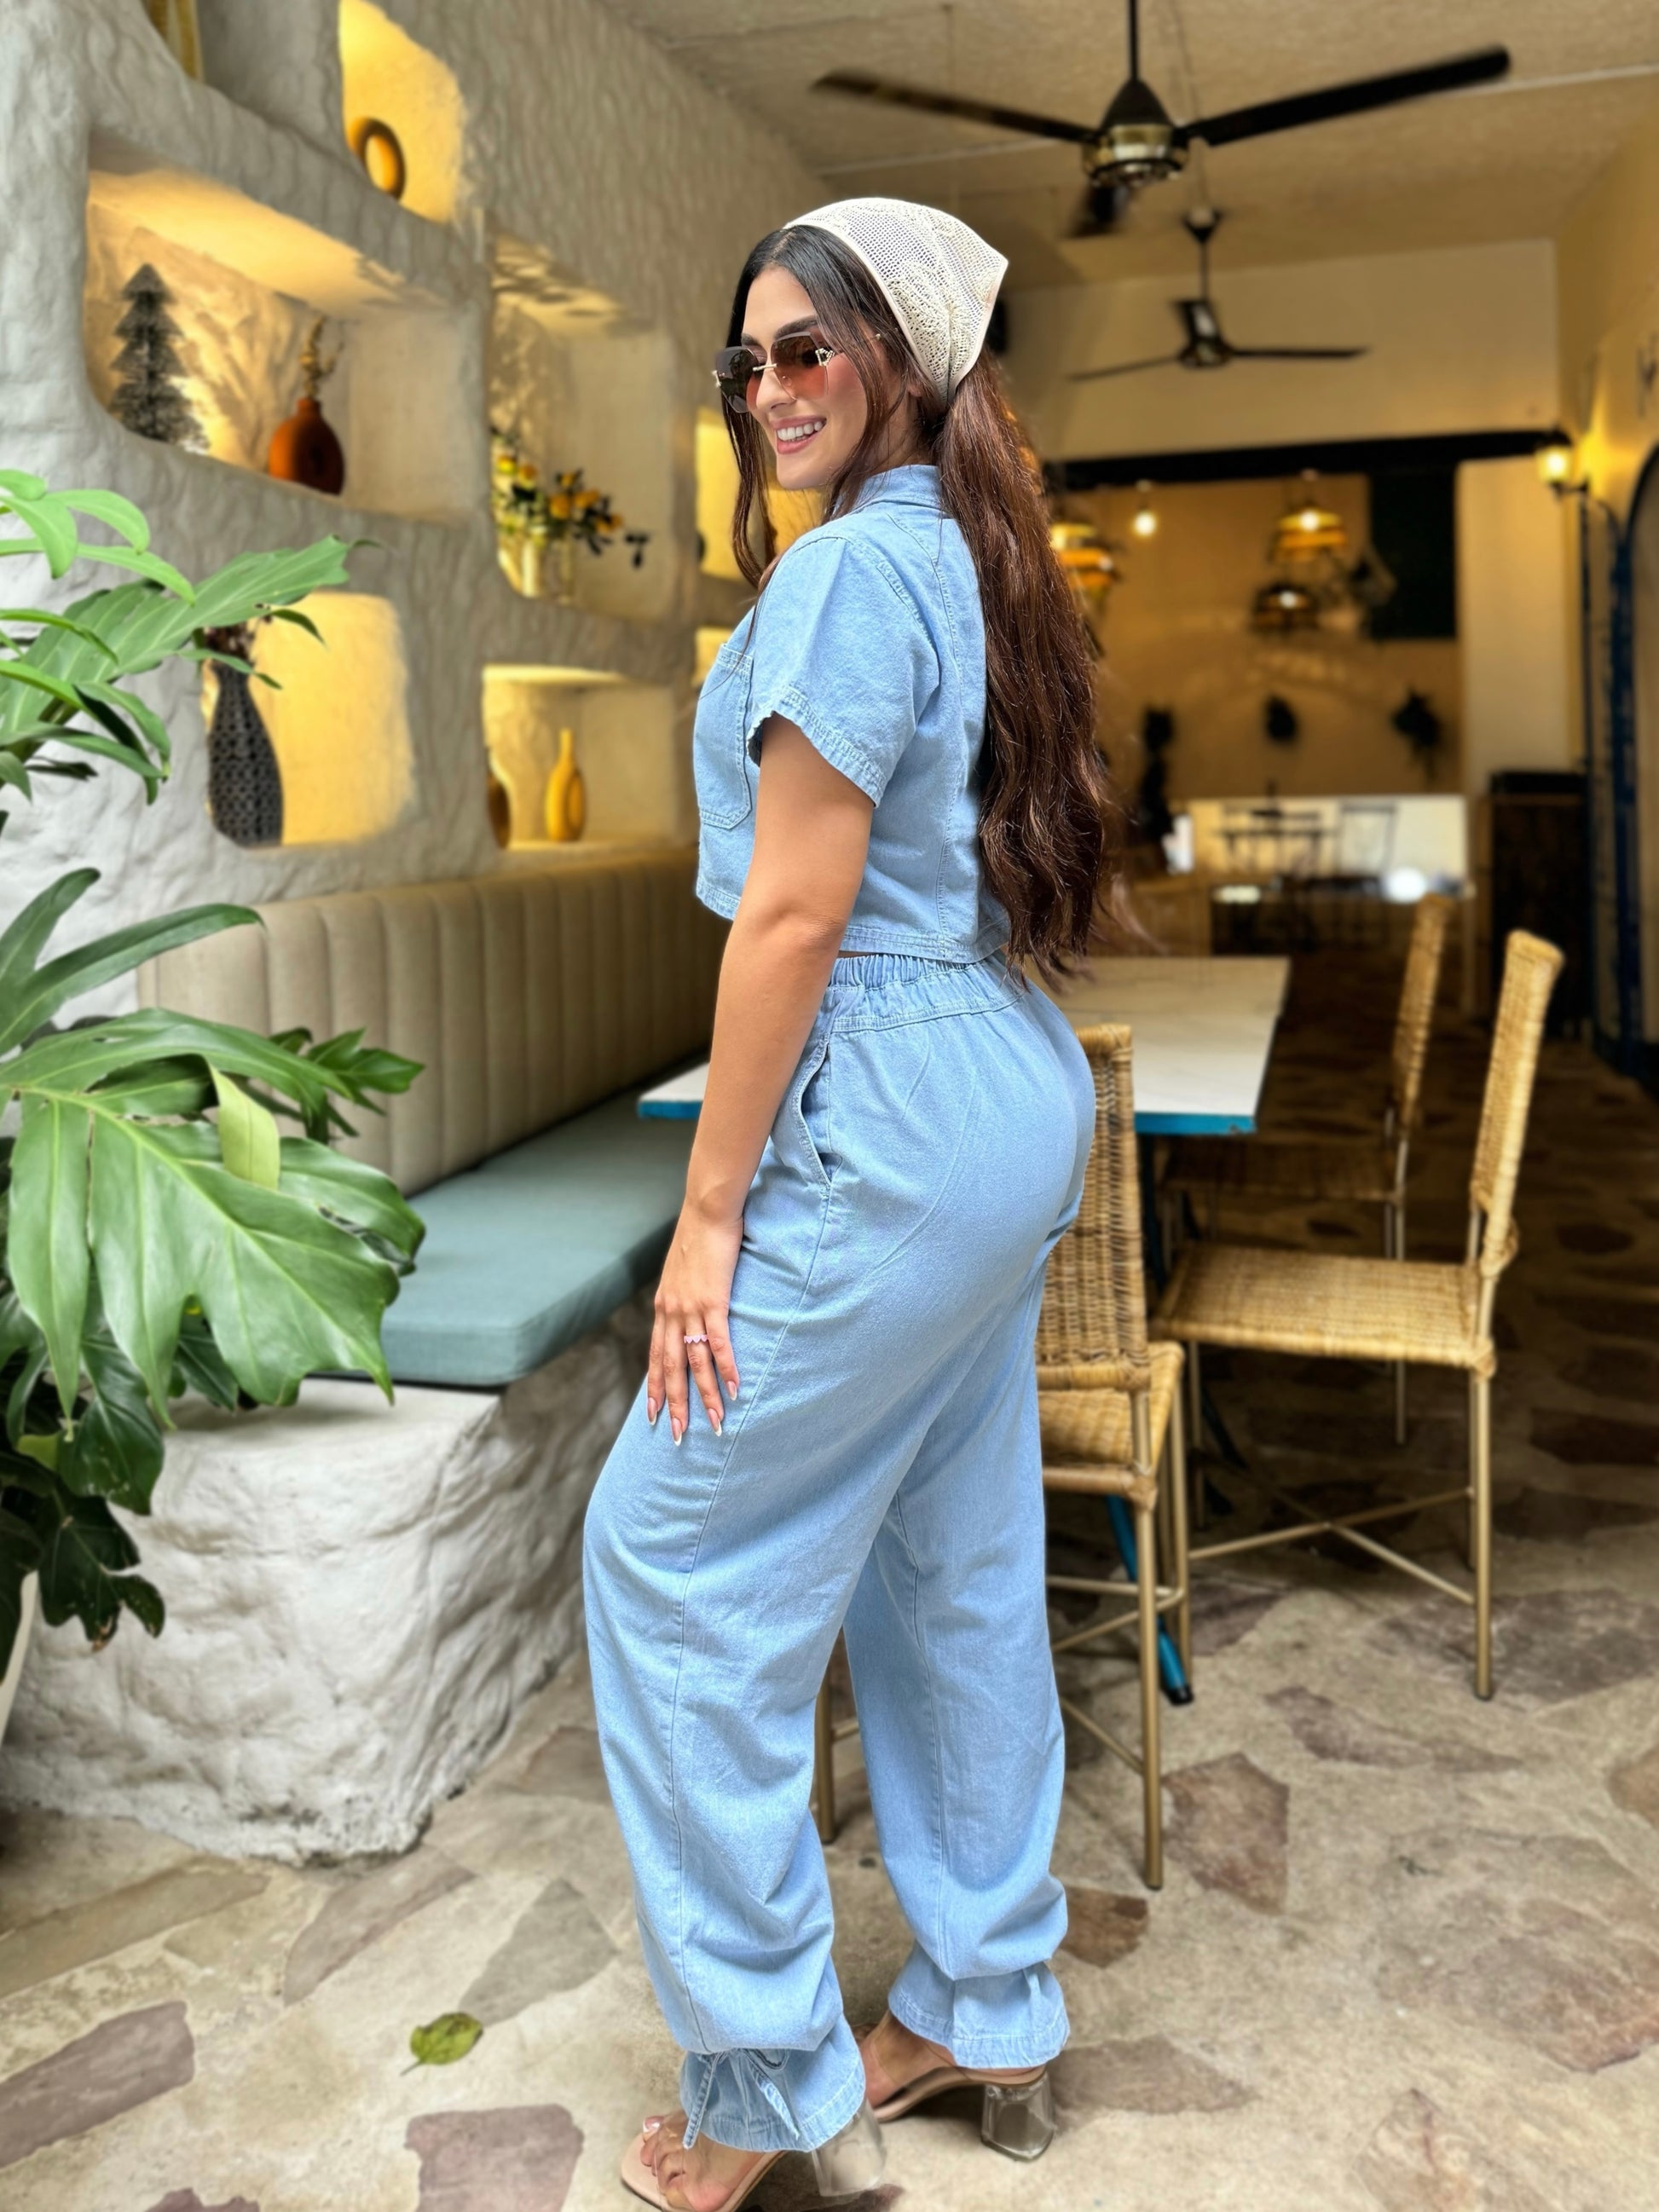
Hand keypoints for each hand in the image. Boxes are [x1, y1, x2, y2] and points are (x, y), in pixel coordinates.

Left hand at [648, 1199, 742, 1442]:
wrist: (706, 1210)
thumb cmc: (698, 1235)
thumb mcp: (682, 1270)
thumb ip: (684, 1292)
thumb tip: (690, 1306)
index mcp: (663, 1307)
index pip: (656, 1356)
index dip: (655, 1387)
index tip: (653, 1415)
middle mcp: (672, 1312)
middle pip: (671, 1368)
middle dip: (675, 1404)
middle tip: (678, 1435)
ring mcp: (691, 1308)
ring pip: (695, 1362)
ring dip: (705, 1395)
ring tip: (715, 1424)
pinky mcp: (713, 1300)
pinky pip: (719, 1342)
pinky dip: (726, 1367)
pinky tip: (734, 1388)